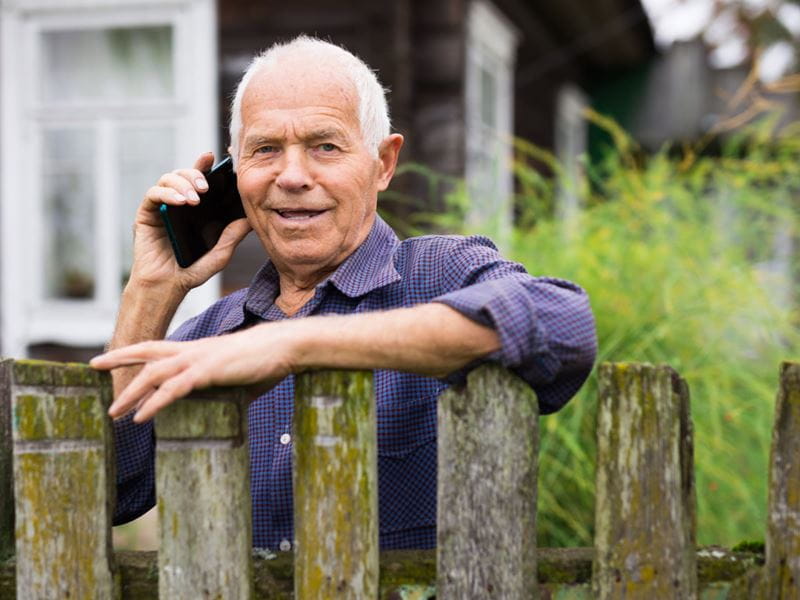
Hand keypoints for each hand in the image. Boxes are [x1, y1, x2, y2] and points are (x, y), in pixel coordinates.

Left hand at [92, 322, 296, 421]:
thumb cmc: (267, 360)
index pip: (158, 347)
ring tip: (115, 412)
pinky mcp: (208, 372)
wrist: (285, 346)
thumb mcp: (240, 377)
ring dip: (131, 393)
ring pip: (154, 373)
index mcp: (198, 349)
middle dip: (119, 358)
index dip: (133, 350)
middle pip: (147, 352)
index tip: (112, 355)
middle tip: (93, 366)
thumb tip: (231, 405)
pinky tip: (141, 417)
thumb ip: (228, 389)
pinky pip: (174, 389)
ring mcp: (199, 360)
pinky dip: (154, 403)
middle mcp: (193, 351)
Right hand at [129, 152, 251, 293]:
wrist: (167, 287)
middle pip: (187, 174)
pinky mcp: (147, 213)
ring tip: (195, 199)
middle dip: (197, 174)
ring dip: (183, 184)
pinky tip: (180, 202)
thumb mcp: (219, 254)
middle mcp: (181, 203)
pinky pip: (154, 193)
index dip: (212, 166)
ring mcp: (163, 206)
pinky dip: (167, 193)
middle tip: (207, 185)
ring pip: (169, 178)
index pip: (206, 181)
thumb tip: (250, 218)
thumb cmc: (192, 271)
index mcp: (200, 209)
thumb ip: (233, 235)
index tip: (223, 156)